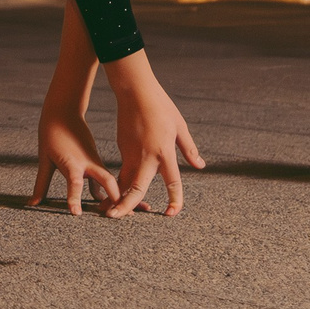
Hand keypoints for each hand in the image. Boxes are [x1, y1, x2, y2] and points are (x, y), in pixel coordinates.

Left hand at [30, 104, 119, 214]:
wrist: (64, 112)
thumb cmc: (51, 135)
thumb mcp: (44, 160)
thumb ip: (41, 184)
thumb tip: (32, 203)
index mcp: (71, 162)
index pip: (74, 182)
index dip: (74, 198)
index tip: (76, 213)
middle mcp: (88, 163)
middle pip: (106, 180)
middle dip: (115, 197)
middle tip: (123, 216)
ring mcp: (95, 162)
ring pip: (111, 181)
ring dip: (120, 195)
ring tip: (136, 212)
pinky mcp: (97, 163)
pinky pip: (107, 179)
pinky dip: (115, 190)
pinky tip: (122, 203)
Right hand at [104, 53, 204, 217]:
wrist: (135, 90)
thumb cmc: (160, 106)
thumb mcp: (180, 127)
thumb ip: (189, 149)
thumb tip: (200, 166)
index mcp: (164, 152)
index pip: (172, 182)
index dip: (174, 200)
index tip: (172, 214)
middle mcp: (145, 156)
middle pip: (134, 187)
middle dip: (124, 206)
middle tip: (114, 218)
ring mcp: (130, 152)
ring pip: (122, 180)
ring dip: (117, 196)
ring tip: (110, 211)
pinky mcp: (122, 147)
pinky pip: (121, 168)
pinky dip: (120, 181)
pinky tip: (118, 188)